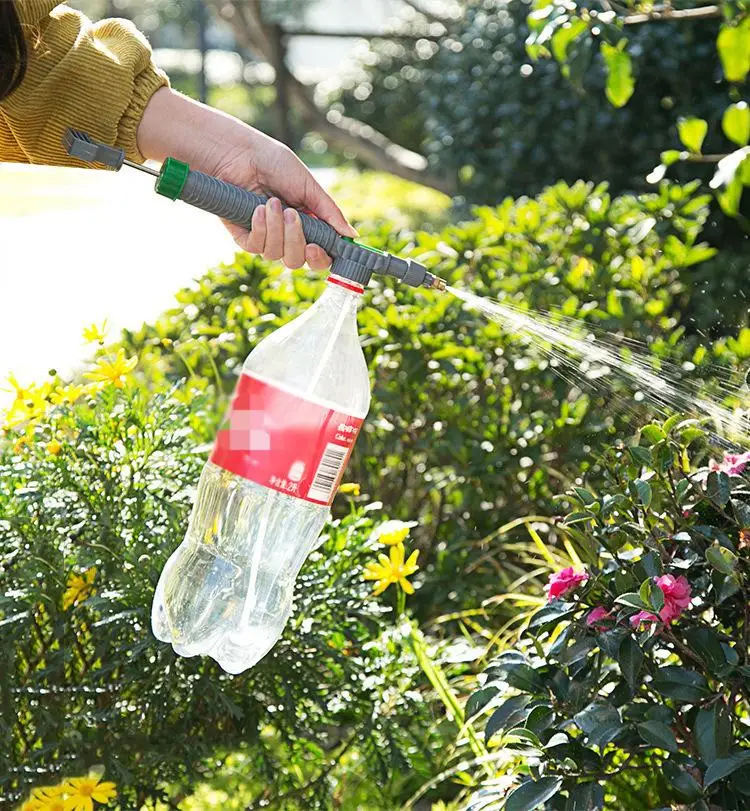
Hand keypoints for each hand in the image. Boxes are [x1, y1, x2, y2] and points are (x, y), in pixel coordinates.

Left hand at [136, 88, 356, 268]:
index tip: (320, 248)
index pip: (319, 255)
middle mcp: (286, 235)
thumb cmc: (272, 161)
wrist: (237, 153)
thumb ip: (329, 212)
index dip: (321, 258)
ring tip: (271, 202)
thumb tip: (351, 235)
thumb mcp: (307, 185)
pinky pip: (256, 248)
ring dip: (277, 230)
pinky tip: (257, 209)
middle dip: (297, 241)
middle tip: (293, 217)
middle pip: (298, 261)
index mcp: (306, 224)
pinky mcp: (244, 237)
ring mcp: (265, 237)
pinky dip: (260, 229)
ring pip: (277, 256)